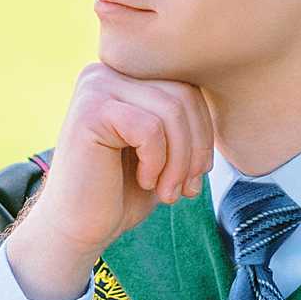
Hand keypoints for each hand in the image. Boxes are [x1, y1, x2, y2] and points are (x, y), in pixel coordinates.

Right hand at [4, 62, 214, 299]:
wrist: (77, 228)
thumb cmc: (121, 192)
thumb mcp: (164, 150)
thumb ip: (184, 120)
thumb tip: (223, 100)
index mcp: (125, 75)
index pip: (186, 87)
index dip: (203, 133)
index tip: (196, 175)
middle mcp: (107, 71)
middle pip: (184, 94)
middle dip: (196, 148)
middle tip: (185, 189)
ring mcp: (96, 87)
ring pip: (172, 111)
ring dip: (179, 161)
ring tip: (167, 192)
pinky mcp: (90, 111)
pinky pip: (150, 128)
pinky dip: (157, 162)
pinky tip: (143, 181)